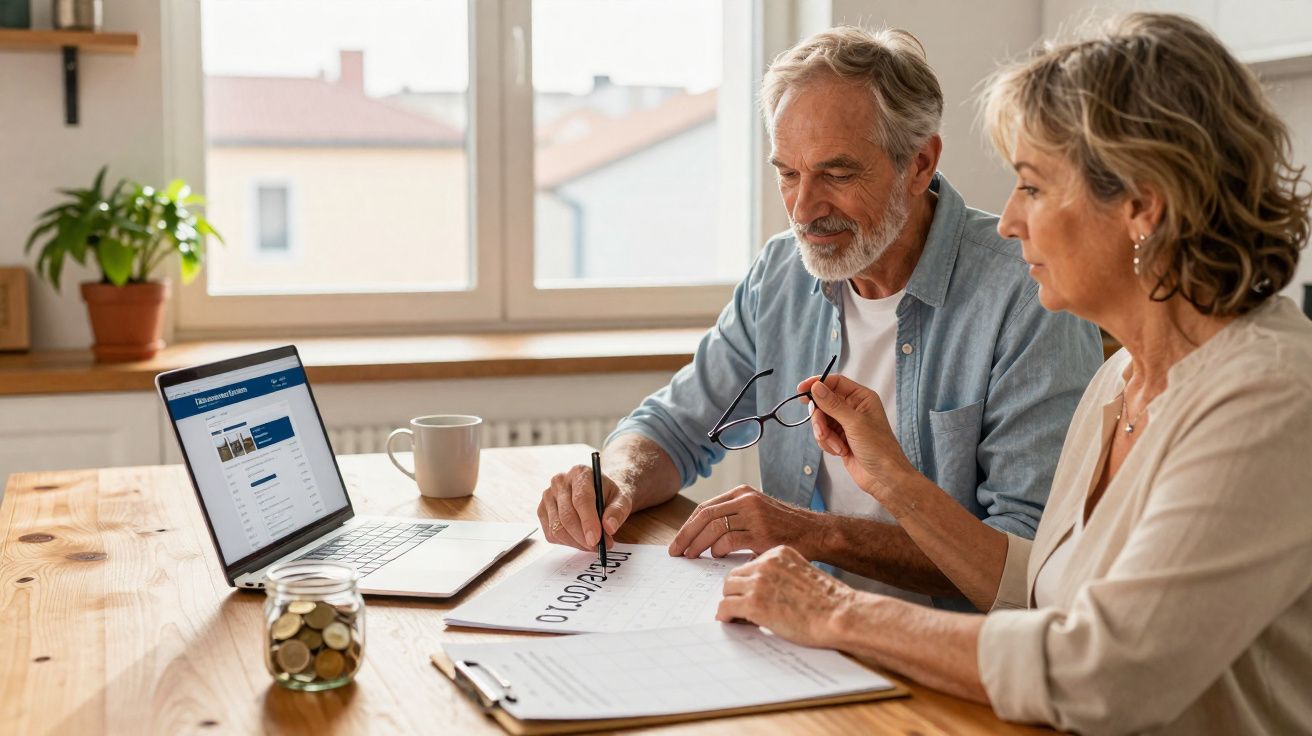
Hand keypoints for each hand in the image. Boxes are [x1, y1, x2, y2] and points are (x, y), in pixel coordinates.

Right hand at [537, 464, 633, 549]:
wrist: (598, 492)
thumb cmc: (609, 495)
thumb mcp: (622, 499)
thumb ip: (618, 511)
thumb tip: (609, 527)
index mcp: (580, 473)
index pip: (581, 499)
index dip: (588, 522)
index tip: (596, 540)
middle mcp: (560, 482)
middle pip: (567, 516)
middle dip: (583, 537)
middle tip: (599, 547)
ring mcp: (548, 496)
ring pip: (557, 528)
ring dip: (576, 543)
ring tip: (593, 544)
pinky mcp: (542, 511)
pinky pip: (551, 534)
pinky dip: (567, 543)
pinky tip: (580, 539)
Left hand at [667, 485, 821, 558]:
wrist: (817, 533)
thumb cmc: (785, 529)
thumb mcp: (757, 514)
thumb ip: (733, 518)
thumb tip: (702, 537)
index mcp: (742, 493)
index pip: (705, 507)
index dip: (687, 526)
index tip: (677, 542)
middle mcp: (746, 500)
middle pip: (704, 516)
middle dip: (686, 535)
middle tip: (676, 552)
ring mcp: (754, 515)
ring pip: (713, 528)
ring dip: (697, 544)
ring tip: (691, 557)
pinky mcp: (761, 533)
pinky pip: (729, 541)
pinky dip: (718, 550)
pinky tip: (716, 556)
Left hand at [715, 545, 854, 648]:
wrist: (840, 615)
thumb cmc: (829, 602)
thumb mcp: (803, 577)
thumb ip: (783, 577)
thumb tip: (765, 593)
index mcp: (779, 553)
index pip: (750, 565)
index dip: (747, 582)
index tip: (746, 593)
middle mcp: (767, 563)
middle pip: (735, 575)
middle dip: (735, 591)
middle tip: (736, 606)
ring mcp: (759, 582)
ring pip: (727, 589)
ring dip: (729, 602)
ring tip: (735, 615)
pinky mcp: (754, 603)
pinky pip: (726, 606)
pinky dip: (724, 614)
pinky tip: (729, 620)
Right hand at [798, 374, 920, 512]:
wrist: (884, 478)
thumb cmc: (878, 448)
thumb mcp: (854, 423)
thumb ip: (833, 404)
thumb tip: (816, 387)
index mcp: (861, 398)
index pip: (835, 382)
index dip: (817, 384)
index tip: (801, 390)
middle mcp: (853, 408)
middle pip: (823, 402)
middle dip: (820, 418)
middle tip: (822, 429)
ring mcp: (845, 424)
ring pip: (821, 420)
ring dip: (824, 434)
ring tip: (837, 446)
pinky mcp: (839, 439)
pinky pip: (823, 434)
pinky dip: (827, 443)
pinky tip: (840, 452)